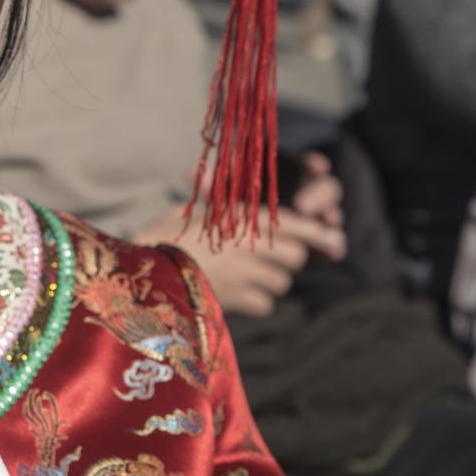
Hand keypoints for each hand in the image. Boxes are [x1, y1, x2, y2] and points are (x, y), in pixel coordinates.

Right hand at [136, 164, 346, 317]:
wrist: (141, 277)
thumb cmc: (158, 236)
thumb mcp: (183, 209)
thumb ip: (206, 194)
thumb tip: (204, 172)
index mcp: (239, 220)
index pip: (292, 224)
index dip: (316, 231)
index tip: (333, 239)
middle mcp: (247, 248)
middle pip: (295, 255)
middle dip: (288, 256)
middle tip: (269, 254)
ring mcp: (243, 278)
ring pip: (281, 281)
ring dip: (272, 279)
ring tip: (250, 273)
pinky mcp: (235, 304)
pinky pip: (264, 304)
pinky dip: (257, 300)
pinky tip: (239, 294)